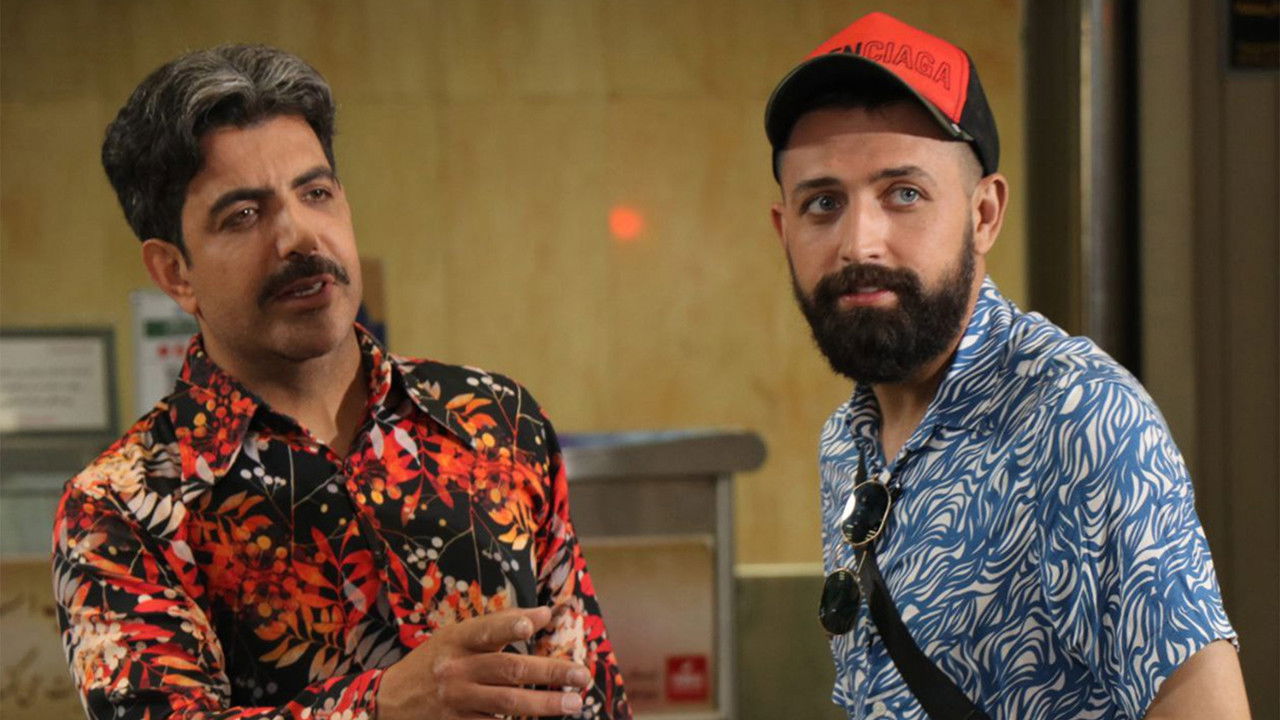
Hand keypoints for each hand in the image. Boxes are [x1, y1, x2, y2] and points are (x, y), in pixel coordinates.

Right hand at [376, 606, 590, 719]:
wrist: (389, 701)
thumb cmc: (434, 661)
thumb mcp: (456, 636)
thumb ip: (498, 624)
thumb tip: (544, 614)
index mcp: (456, 640)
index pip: (485, 629)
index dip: (510, 625)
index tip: (537, 622)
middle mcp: (456, 669)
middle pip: (508, 669)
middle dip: (549, 672)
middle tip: (580, 675)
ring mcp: (456, 701)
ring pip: (506, 702)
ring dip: (544, 703)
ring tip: (572, 702)